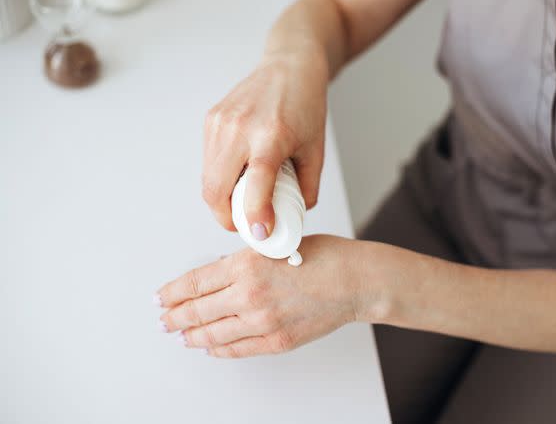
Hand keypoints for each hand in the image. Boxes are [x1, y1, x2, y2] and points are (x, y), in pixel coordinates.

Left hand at [155, 235, 361, 357]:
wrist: (356, 281)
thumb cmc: (324, 256)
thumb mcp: (274, 246)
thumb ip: (243, 263)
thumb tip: (219, 277)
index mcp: (245, 265)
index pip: (194, 283)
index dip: (172, 292)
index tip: (161, 297)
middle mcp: (249, 296)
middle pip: (197, 311)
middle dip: (175, 317)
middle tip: (163, 319)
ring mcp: (262, 322)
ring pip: (213, 334)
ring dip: (192, 336)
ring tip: (181, 335)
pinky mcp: (276, 341)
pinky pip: (237, 349)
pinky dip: (219, 349)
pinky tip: (210, 346)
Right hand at [202, 52, 327, 239]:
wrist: (289, 66)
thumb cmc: (305, 105)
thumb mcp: (316, 150)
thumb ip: (307, 187)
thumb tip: (292, 218)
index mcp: (272, 135)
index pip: (255, 183)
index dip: (255, 214)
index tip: (262, 233)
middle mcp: (240, 127)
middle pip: (216, 190)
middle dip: (227, 218)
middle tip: (246, 224)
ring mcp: (221, 122)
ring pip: (208, 180)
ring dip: (221, 201)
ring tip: (243, 202)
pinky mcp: (211, 120)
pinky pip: (208, 163)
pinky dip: (219, 179)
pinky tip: (237, 177)